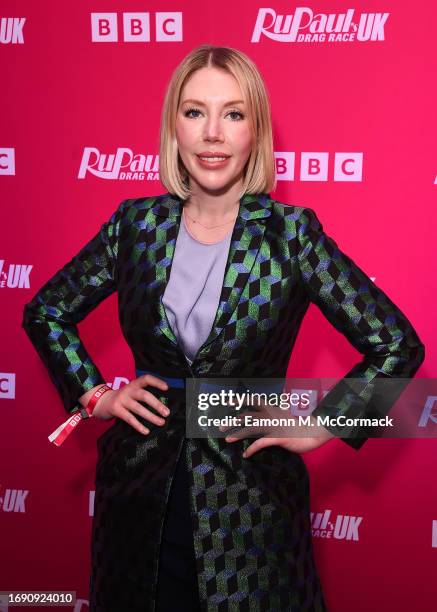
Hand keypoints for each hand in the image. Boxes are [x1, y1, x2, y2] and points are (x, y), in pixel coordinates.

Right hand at [91, 374, 169, 434]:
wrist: (100, 401)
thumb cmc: (121, 398)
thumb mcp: (131, 392)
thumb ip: (142, 394)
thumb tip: (161, 405)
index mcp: (133, 384)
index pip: (146, 379)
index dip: (156, 382)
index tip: (166, 388)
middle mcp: (128, 390)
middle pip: (144, 395)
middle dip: (157, 404)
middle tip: (166, 412)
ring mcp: (121, 399)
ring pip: (138, 408)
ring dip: (151, 416)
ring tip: (160, 422)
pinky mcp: (116, 409)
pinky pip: (129, 418)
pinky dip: (139, 425)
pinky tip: (146, 431)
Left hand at [221, 400, 335, 457]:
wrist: (316, 431)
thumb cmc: (301, 424)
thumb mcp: (287, 414)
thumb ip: (277, 410)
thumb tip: (272, 407)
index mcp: (273, 408)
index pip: (254, 400)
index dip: (241, 399)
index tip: (229, 401)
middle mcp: (271, 415)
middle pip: (248, 415)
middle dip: (233, 421)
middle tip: (220, 426)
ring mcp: (274, 426)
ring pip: (251, 428)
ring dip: (238, 434)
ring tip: (228, 439)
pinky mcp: (279, 437)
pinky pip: (261, 443)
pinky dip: (252, 449)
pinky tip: (246, 454)